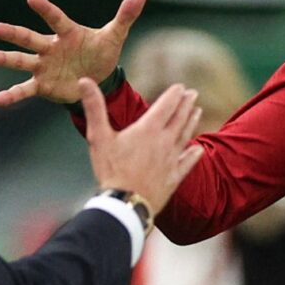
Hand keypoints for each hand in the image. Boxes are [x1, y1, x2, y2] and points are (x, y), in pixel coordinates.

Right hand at [0, 0, 146, 105]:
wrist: (99, 80)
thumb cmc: (102, 53)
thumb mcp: (115, 35)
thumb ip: (126, 15)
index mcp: (67, 33)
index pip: (55, 19)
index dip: (45, 9)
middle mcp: (50, 48)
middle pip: (30, 39)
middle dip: (14, 34)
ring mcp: (44, 66)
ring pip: (20, 61)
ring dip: (3, 58)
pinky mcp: (42, 85)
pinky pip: (23, 90)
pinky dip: (9, 96)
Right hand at [81, 79, 203, 214]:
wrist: (124, 204)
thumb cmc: (110, 170)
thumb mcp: (97, 136)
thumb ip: (94, 107)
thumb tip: (84, 81)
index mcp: (148, 129)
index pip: (166, 106)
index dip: (174, 94)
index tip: (181, 87)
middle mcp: (164, 142)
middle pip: (179, 118)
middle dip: (186, 104)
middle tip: (193, 94)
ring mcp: (171, 160)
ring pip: (186, 136)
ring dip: (192, 122)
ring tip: (198, 112)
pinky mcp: (174, 178)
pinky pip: (188, 163)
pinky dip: (194, 155)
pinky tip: (200, 150)